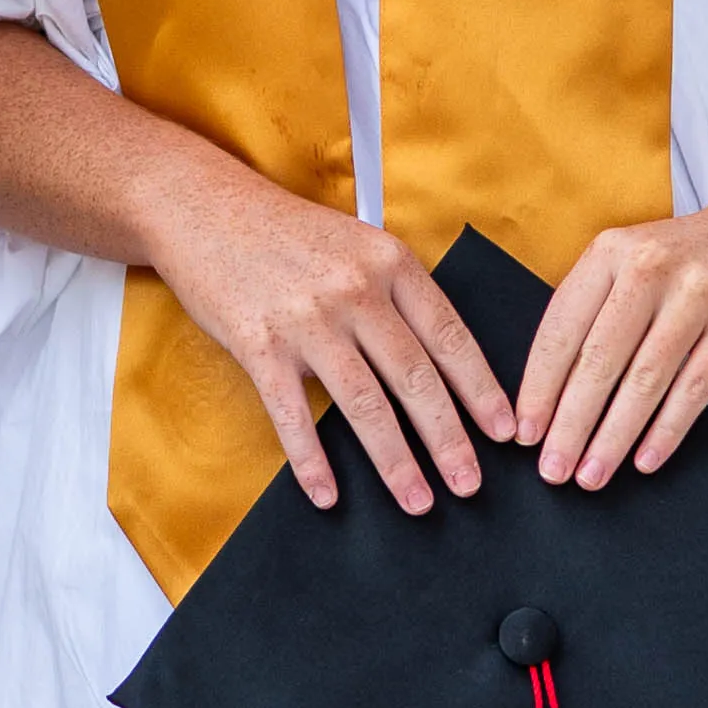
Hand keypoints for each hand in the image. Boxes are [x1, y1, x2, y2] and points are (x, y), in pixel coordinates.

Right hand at [153, 151, 515, 517]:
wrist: (203, 207)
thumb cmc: (286, 232)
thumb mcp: (357, 244)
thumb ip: (397, 293)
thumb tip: (441, 361)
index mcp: (390, 262)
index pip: (450, 336)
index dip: (481, 389)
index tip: (505, 430)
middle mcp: (355, 290)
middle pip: (416, 377)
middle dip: (450, 439)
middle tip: (471, 483)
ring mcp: (307, 319)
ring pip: (365, 404)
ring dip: (396, 461)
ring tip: (419, 501)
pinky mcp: (259, 344)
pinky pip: (293, 415)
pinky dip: (312, 462)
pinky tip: (328, 494)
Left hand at [516, 184, 707, 490]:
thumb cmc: (691, 257)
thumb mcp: (634, 260)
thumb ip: (597, 309)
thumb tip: (551, 393)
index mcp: (612, 251)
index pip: (562, 328)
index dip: (539, 387)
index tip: (525, 432)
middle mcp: (651, 267)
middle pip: (600, 360)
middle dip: (571, 423)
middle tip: (553, 470)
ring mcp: (699, 293)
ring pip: (646, 379)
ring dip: (613, 436)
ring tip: (592, 475)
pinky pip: (696, 386)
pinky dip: (666, 429)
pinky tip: (645, 460)